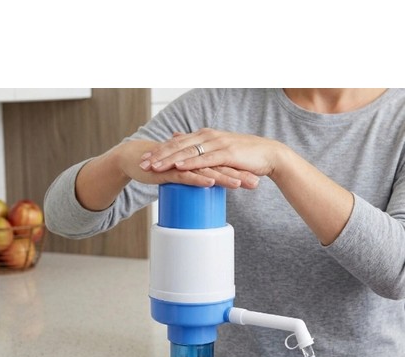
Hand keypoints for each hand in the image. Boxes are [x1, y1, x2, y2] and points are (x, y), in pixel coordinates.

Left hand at [139, 128, 283, 188]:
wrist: (269, 155)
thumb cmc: (245, 156)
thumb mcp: (220, 149)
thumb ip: (201, 147)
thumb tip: (181, 141)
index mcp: (205, 135)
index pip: (177, 143)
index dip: (160, 150)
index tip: (145, 159)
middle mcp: (208, 136)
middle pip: (178, 145)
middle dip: (159, 155)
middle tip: (142, 164)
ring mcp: (217, 144)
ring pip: (188, 151)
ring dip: (170, 159)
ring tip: (154, 167)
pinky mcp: (227, 154)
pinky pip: (205, 158)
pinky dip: (191, 162)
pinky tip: (179, 167)